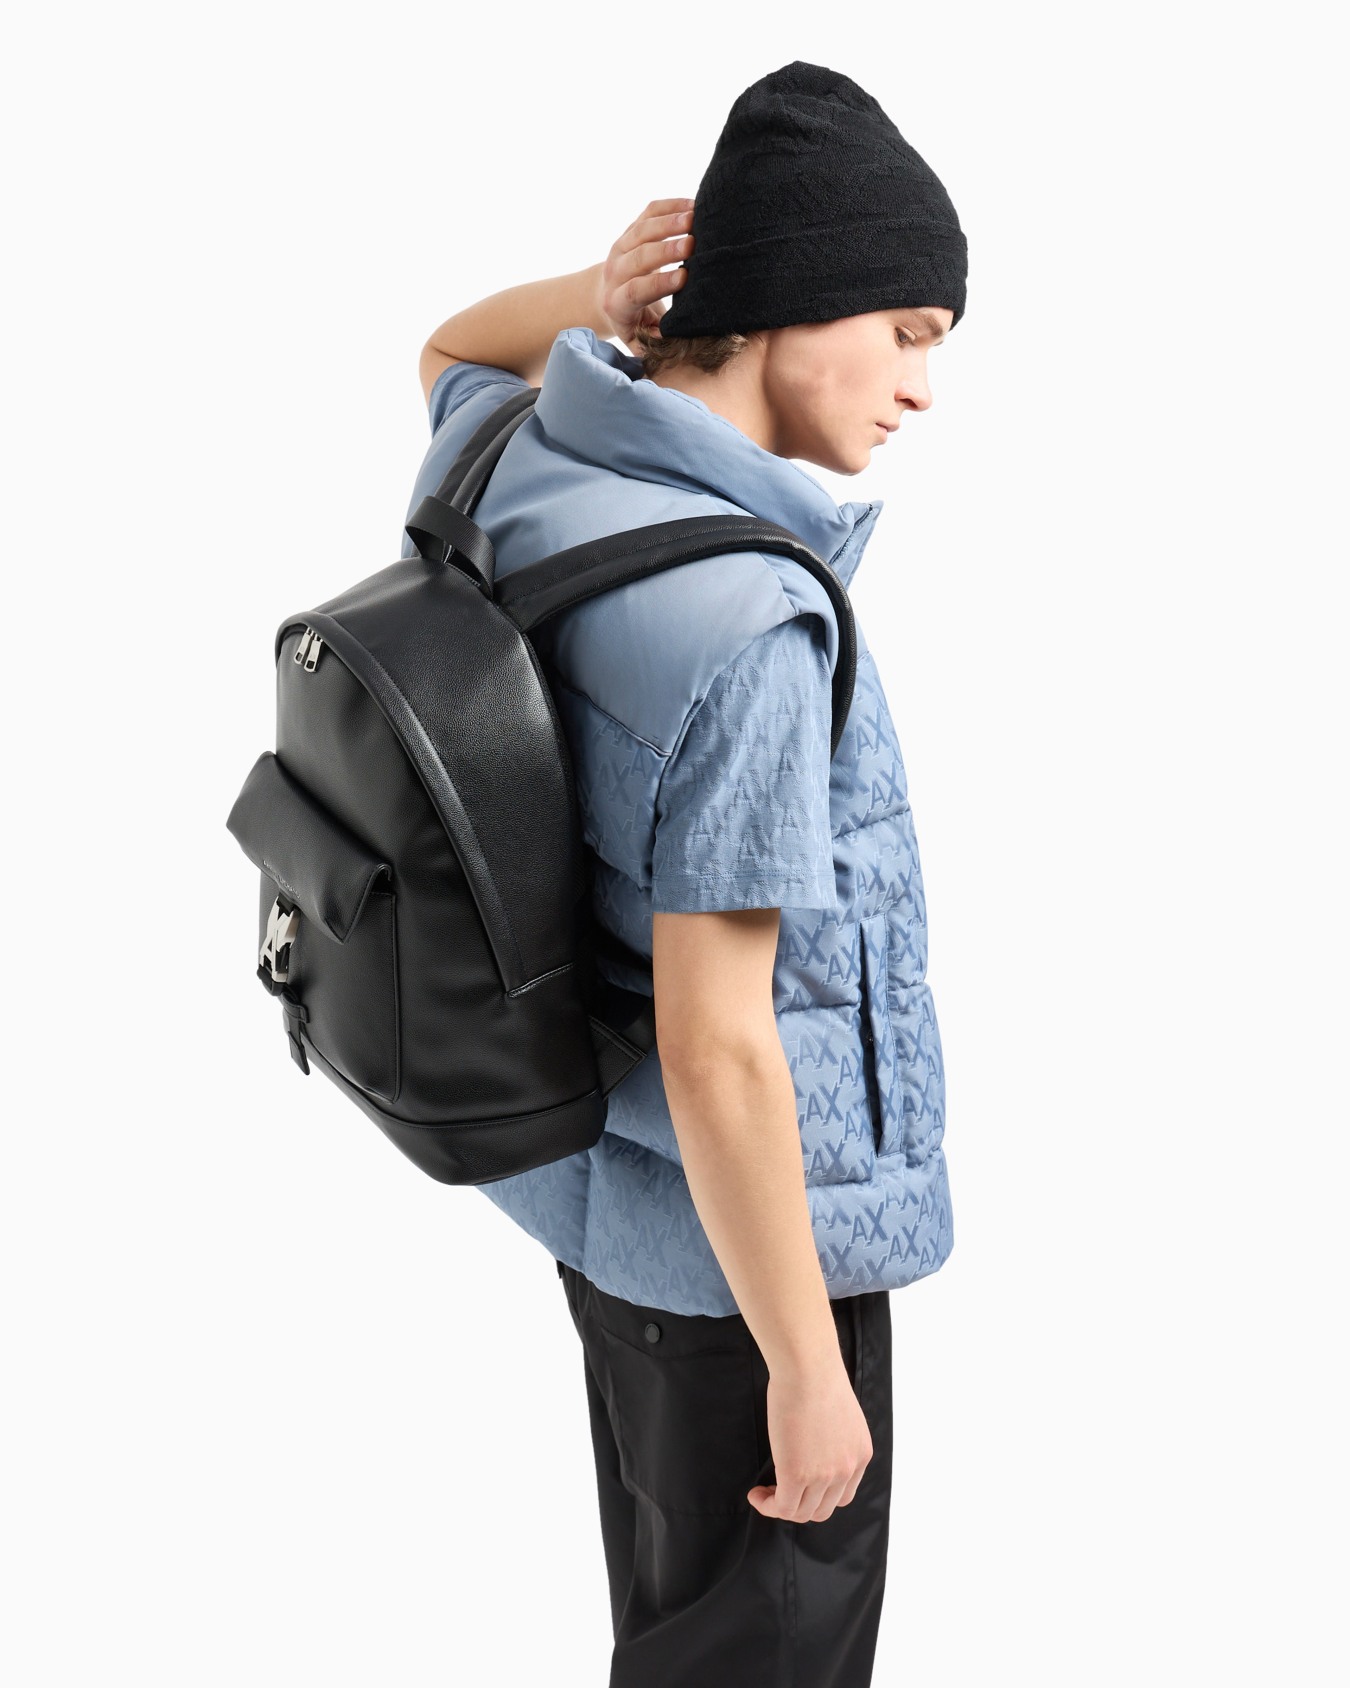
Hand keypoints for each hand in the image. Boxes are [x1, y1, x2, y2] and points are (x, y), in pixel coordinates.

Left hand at [595, 198, 695, 352]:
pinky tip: (693, 205)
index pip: (637, 290)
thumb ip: (654, 344)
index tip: (684, 277)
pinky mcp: (631, 228)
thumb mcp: (639, 340)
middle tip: (692, 243)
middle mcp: (615, 271)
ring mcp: (621, 246)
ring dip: (669, 222)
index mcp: (617, 302)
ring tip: (695, 217)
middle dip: (666, 249)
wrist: (607, 297)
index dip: (659, 283)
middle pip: (639, 256)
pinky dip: (670, 206)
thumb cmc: (633, 323)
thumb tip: (673, 341)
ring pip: (642, 229)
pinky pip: (649, 212)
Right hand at [747, 1353, 873, 1523]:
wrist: (807, 1366)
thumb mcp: (838, 1414)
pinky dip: (766, 1505)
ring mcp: (824, 1476)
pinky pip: (781, 1506)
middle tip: (777, 1490)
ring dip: (779, 1507)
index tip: (798, 1486)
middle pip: (822, 1509)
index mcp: (860, 1454)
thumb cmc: (816, 1376)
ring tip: (763, 1493)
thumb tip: (812, 1445)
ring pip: (801, 1512)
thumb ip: (833, 1437)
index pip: (842, 1495)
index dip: (818, 1496)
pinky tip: (755, 1494)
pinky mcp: (797, 1475)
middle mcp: (847, 1470)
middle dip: (799, 1505)